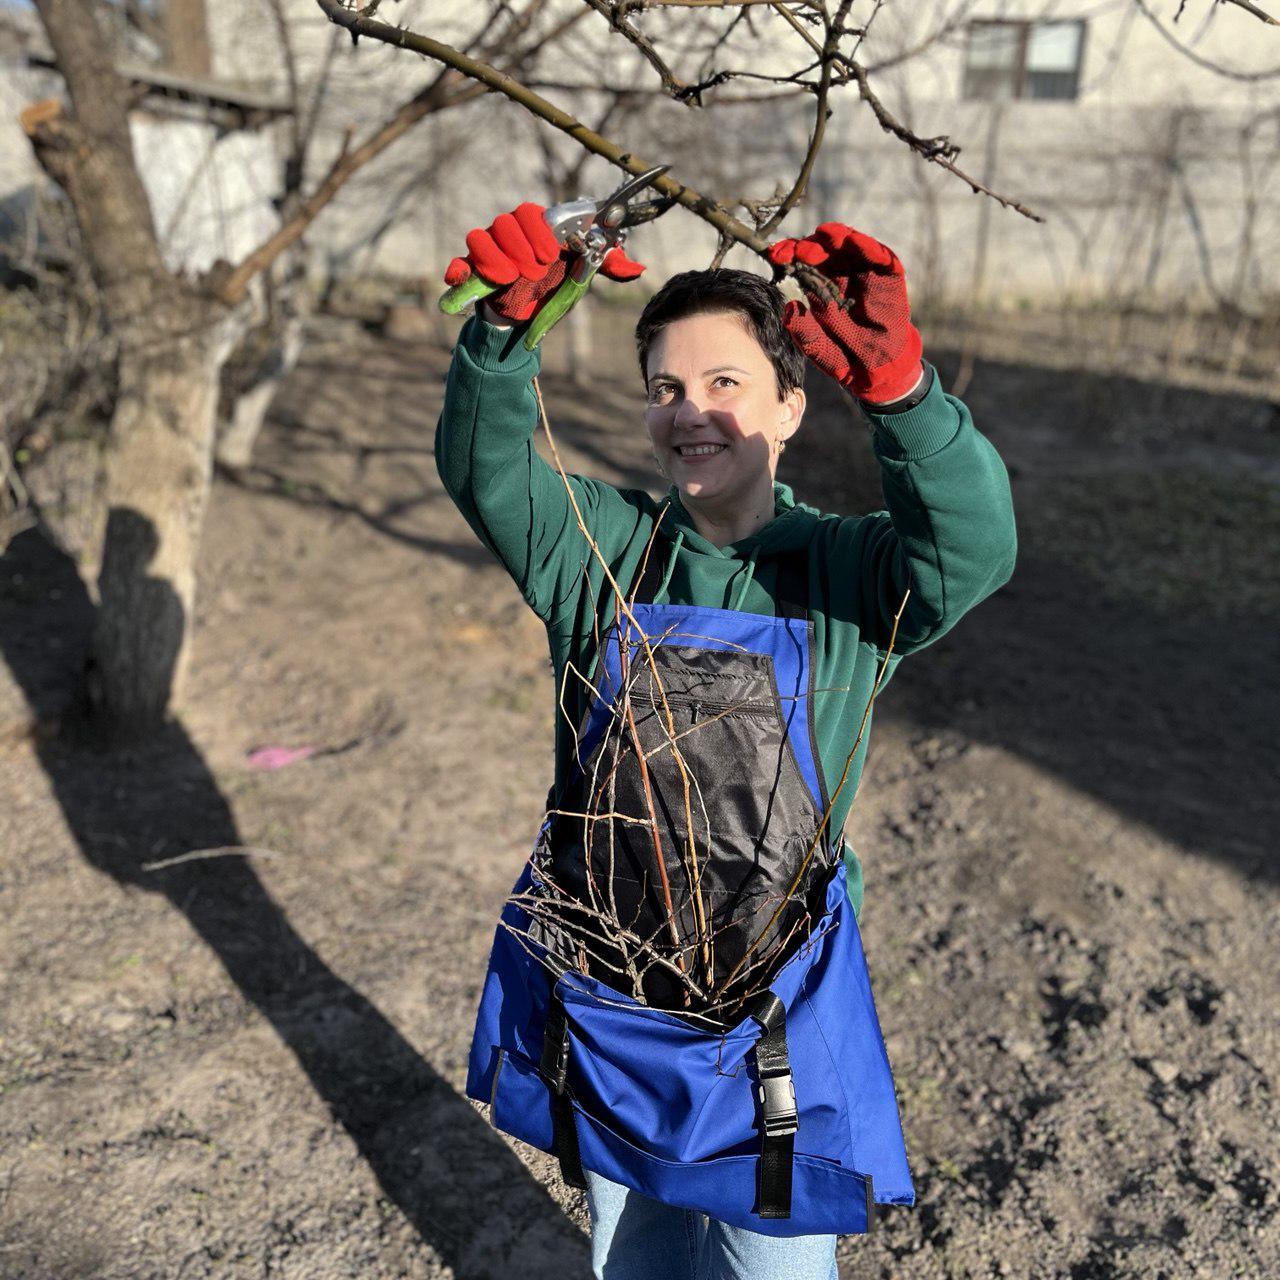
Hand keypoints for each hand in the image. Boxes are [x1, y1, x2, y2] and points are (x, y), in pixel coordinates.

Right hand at [444, 201, 645, 323]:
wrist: (525, 316)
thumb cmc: (553, 287)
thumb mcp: (580, 276)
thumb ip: (605, 265)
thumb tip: (638, 267)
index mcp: (534, 229)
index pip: (530, 212)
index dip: (538, 229)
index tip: (551, 253)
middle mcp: (508, 234)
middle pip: (504, 222)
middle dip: (520, 246)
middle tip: (535, 270)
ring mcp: (488, 251)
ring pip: (480, 238)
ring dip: (495, 258)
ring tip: (511, 278)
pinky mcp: (472, 271)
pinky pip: (460, 262)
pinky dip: (459, 269)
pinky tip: (463, 278)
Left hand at [766, 223, 922, 403]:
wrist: (881, 367)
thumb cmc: (847, 356)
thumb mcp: (821, 350)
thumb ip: (806, 334)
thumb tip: (790, 309)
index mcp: (819, 286)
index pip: (801, 263)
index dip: (788, 254)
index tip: (776, 256)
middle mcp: (840, 273)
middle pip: (821, 247)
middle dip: (807, 245)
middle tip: (798, 252)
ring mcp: (864, 271)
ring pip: (847, 242)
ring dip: (834, 237)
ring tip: (823, 238)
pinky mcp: (888, 274)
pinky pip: (878, 254)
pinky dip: (866, 245)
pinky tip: (853, 241)